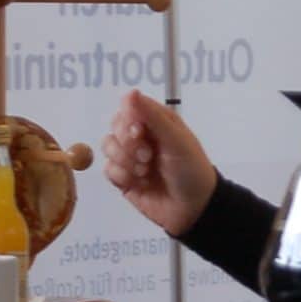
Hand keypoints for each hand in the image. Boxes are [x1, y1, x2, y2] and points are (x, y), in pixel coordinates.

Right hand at [101, 90, 218, 236]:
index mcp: (157, 121)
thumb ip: (152, 116)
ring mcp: (130, 157)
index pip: (129, 107)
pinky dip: (122, 176)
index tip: (139, 132)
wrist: (193, 209)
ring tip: (145, 172)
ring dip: (125, 160)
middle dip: (127, 143)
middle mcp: (141, 136)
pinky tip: (139, 183)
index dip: (129, 119)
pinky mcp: (123, 178)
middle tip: (147, 157)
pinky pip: (107, 169)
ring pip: (108, 146)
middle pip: (115, 126)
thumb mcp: (176, 139)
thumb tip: (130, 92)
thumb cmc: (191, 170)